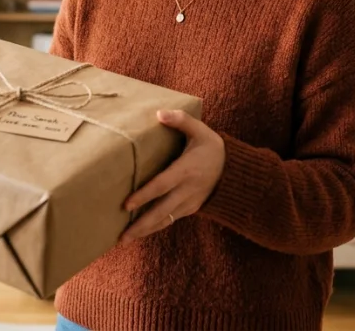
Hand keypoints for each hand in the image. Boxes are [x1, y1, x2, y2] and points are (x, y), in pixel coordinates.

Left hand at [118, 109, 224, 244]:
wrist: (234, 171)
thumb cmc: (212, 147)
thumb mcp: (200, 130)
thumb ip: (181, 120)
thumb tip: (159, 113)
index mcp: (186, 170)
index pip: (162, 185)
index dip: (145, 195)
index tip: (127, 204)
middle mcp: (187, 190)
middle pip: (161, 211)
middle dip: (140, 225)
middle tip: (120, 237)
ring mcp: (189, 202)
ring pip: (164, 220)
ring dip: (145, 231)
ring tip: (123, 240)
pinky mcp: (190, 209)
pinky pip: (170, 220)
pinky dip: (154, 227)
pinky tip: (139, 232)